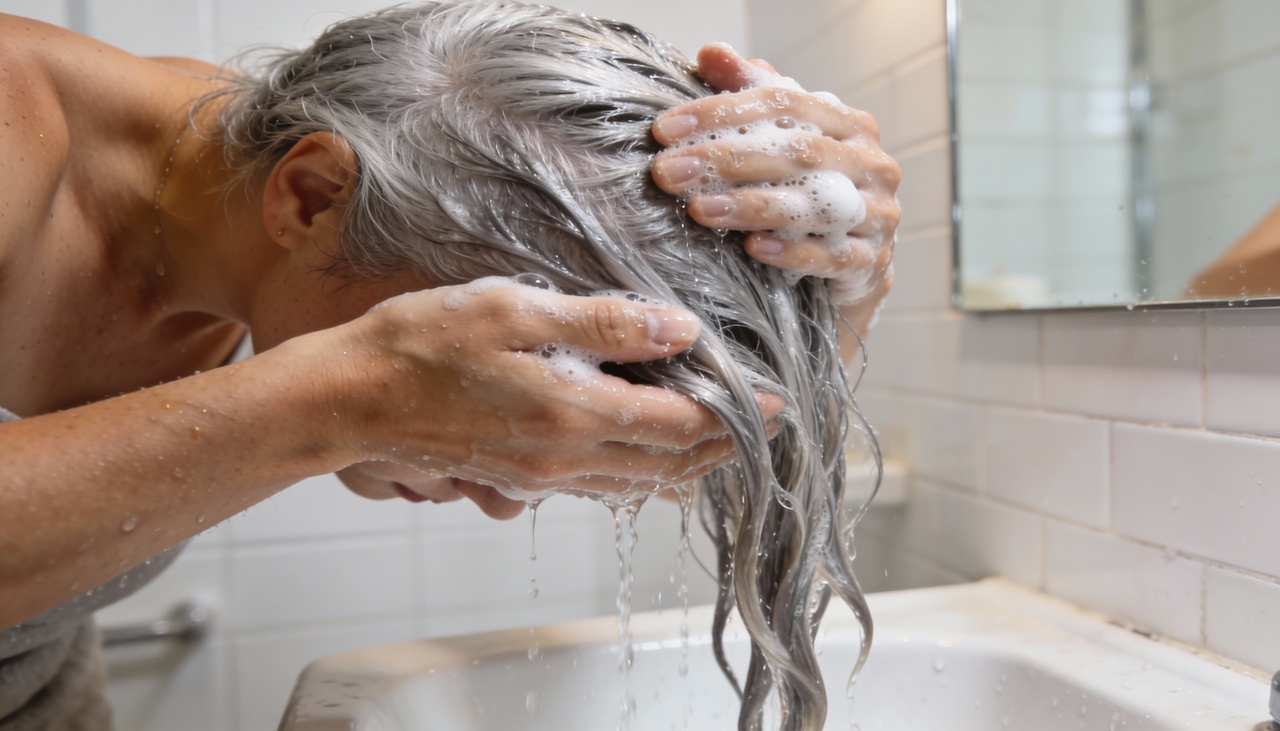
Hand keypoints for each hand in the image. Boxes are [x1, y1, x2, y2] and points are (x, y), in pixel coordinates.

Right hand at [314, 279, 777, 512]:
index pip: (681, 424)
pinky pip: (601, 486)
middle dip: (723, 447)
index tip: (775, 404)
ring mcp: (542, 475)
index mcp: (574, 412)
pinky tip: (650, 463)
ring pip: (638, 482)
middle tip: (763, 429)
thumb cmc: (421, 344)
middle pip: (669, 463)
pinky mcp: (520, 478)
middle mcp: (566, 457)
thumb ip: (603, 323)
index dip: (735, 416)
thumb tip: (679, 330)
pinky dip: (641, 476)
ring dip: (687, 466)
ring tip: (722, 446)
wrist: (350, 399)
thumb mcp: (515, 309)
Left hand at [652, 44, 899, 328]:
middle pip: (795, 152)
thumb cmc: (807, 191)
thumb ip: (750, 94)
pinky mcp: (872, 261)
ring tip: (699, 209)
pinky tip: (752, 249)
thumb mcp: (779, 140)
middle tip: (667, 172)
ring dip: (750, 206)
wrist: (851, 265)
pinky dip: (792, 252)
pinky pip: (832, 255)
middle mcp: (871, 163)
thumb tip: (711, 53)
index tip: (664, 130)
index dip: (721, 111)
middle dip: (724, 160)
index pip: (784, 103)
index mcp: (849, 124)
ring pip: (813, 204)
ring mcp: (878, 213)